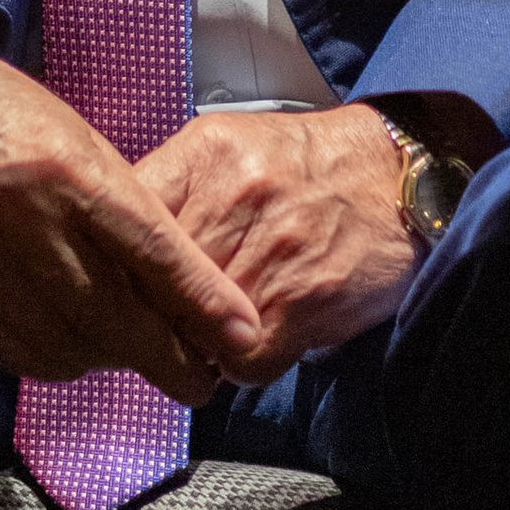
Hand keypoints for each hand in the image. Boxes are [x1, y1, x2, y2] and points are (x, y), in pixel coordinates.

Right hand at [0, 4, 264, 401]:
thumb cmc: (5, 116)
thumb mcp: (77, 139)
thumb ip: (125, 208)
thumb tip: (184, 288)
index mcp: (64, 165)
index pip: (149, 246)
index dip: (201, 298)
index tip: (244, 335)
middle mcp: (17, 216)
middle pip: (111, 313)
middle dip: (166, 354)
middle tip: (200, 377)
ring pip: (67, 346)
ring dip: (111, 357)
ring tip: (131, 347)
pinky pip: (17, 355)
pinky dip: (58, 358)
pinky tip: (74, 341)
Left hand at [135, 102, 422, 385]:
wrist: (400, 176)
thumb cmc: (308, 165)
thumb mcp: (230, 146)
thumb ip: (172, 187)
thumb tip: (112, 238)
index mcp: (202, 155)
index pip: (122, 224)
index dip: (108, 263)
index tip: (108, 283)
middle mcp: (230, 199)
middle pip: (149, 284)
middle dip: (149, 308)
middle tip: (158, 316)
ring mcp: (265, 254)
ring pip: (189, 328)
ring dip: (193, 339)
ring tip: (209, 325)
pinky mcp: (300, 305)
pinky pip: (240, 362)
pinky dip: (239, 363)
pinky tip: (250, 338)